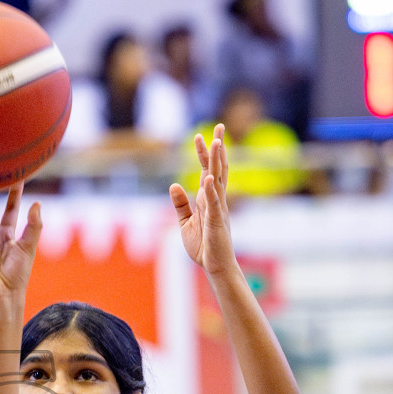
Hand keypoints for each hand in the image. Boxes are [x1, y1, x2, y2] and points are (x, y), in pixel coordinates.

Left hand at [170, 125, 236, 276]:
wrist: (214, 266)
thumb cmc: (203, 246)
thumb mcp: (186, 222)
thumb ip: (181, 204)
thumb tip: (174, 184)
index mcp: (209, 199)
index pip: (208, 171)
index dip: (205, 153)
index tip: (201, 135)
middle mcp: (216, 200)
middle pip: (217, 169)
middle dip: (217, 148)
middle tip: (218, 127)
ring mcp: (218, 209)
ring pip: (218, 180)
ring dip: (217, 162)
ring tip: (216, 143)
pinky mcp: (217, 222)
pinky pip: (214, 204)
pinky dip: (210, 192)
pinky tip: (207, 179)